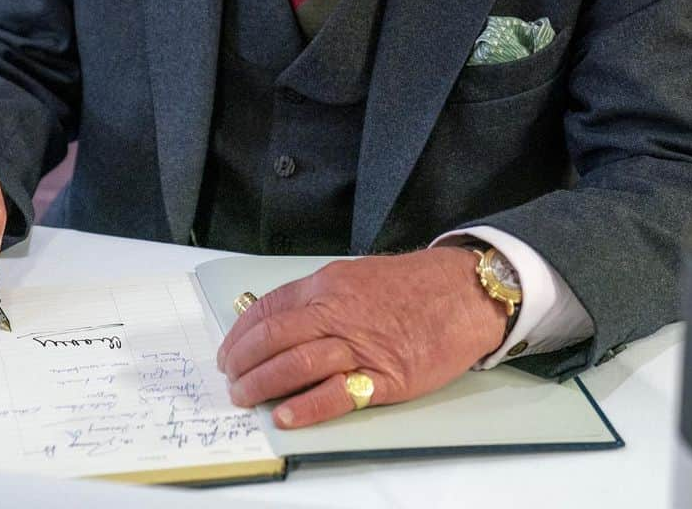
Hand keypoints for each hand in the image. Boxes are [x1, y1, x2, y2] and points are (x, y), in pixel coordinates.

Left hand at [216, 247, 507, 428]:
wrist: (462, 292)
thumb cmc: (409, 285)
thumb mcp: (354, 276)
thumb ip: (319, 297)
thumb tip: (280, 321)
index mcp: (327, 285)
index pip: (268, 309)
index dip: (240, 334)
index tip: (228, 353)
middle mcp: (337, 311)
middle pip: (274, 337)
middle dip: (243, 363)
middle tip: (232, 382)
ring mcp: (360, 344)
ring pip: (297, 363)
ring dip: (263, 385)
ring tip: (246, 399)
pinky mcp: (385, 376)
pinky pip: (338, 392)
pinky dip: (307, 406)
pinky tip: (285, 415)